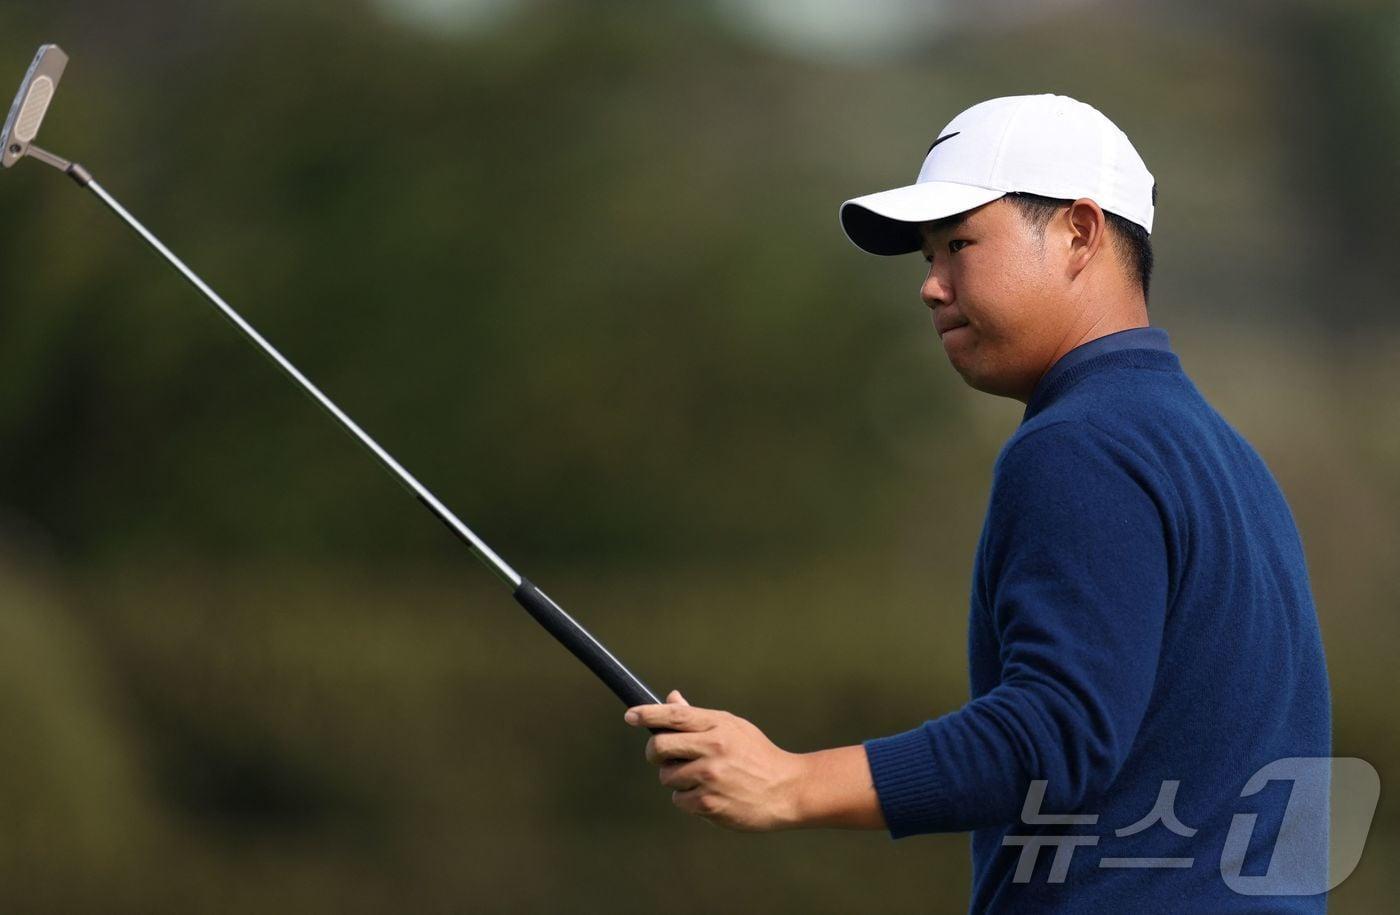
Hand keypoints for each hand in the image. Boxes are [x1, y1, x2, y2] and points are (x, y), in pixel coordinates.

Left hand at [624, 690, 807, 831]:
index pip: (675, 715)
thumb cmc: (758, 755)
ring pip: (667, 776)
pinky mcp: (709, 803)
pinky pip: (679, 800)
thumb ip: (699, 717)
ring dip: (676, 779)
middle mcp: (713, 748)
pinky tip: (710, 796)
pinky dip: (688, 800)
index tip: (630, 715)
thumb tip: (670, 698)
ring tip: (701, 779)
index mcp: (718, 725)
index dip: (648, 714)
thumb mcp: (734, 728)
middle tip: (662, 757)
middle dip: (654, 753)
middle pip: (659, 746)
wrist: (787, 790)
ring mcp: (710, 777)